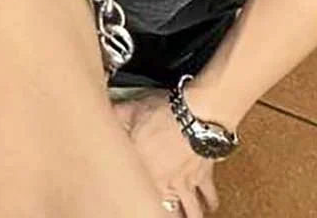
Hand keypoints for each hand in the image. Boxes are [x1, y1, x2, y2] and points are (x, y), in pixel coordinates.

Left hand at [114, 91, 221, 217]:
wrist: (195, 117)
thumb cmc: (164, 115)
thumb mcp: (132, 109)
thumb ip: (118, 115)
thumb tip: (105, 111)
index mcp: (145, 171)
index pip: (138, 195)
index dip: (137, 199)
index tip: (134, 200)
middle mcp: (166, 183)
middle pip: (169, 211)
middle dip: (168, 214)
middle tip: (164, 212)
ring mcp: (186, 183)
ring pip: (191, 211)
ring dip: (190, 215)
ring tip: (188, 216)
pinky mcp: (204, 177)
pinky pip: (209, 195)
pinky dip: (210, 201)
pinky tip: (210, 203)